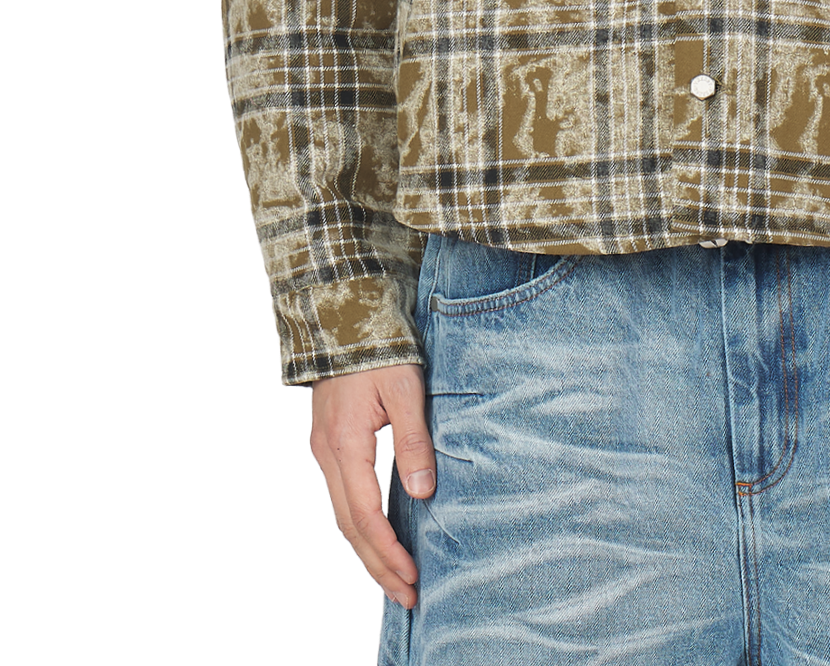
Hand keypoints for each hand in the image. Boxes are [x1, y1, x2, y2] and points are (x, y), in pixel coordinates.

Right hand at [310, 364, 436, 609]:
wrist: (346, 316)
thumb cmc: (380, 350)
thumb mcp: (405, 390)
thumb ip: (414, 441)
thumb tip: (422, 492)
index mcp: (344, 446)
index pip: (365, 517)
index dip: (388, 551)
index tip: (413, 577)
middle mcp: (326, 457)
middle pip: (349, 528)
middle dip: (378, 565)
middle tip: (408, 596)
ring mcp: (323, 453)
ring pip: (343, 517)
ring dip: (369, 551)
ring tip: (397, 579)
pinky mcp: (329, 447)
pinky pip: (343, 499)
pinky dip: (361, 527)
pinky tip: (380, 538)